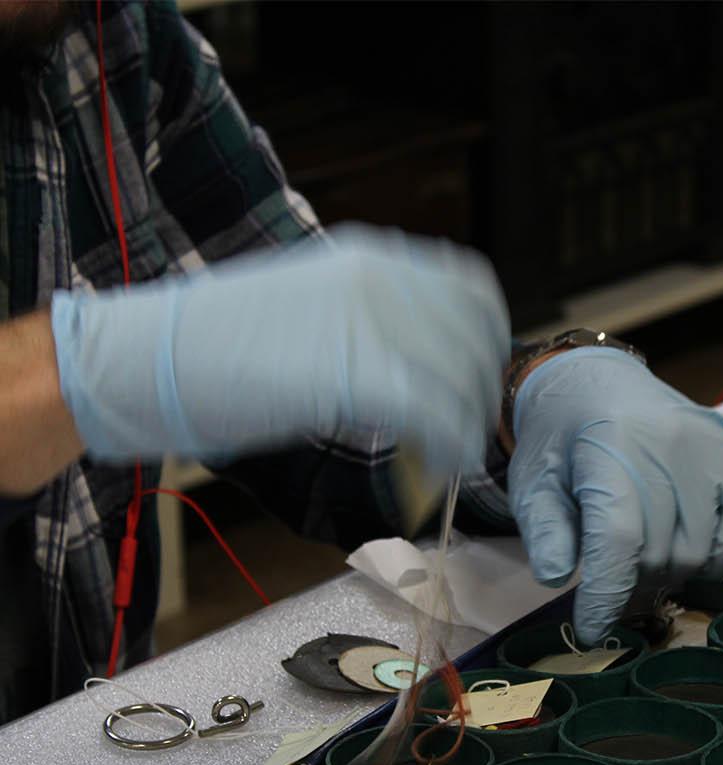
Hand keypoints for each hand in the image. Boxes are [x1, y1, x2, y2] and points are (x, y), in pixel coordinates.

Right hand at [51, 226, 509, 475]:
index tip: (477, 377)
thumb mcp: (315, 305)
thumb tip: (422, 360)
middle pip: (477, 338)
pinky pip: (437, 414)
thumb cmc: (221, 342)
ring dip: (467, 425)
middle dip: (480, 391)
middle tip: (464, 430)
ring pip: (463, 379)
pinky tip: (437, 467)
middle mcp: (380, 277)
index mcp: (372, 255)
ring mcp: (369, 321)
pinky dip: (450, 447)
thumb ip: (373, 318)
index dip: (488, 338)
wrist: (150, 356)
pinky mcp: (355, 373)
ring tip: (447, 456)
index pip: (472, 286)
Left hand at [509, 347, 722, 643]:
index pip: (618, 538)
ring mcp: (709, 449)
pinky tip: (688, 552)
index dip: (607, 594)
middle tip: (613, 584)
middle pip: (659, 552)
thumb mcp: (534, 480)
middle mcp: (667, 445)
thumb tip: (557, 578)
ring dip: (669, 574)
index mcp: (609, 446)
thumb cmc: (562, 439)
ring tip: (643, 563)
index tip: (591, 630)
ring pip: (699, 551)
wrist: (600, 383)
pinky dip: (718, 559)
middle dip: (631, 584)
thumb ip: (544, 529)